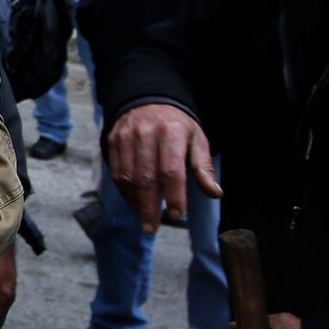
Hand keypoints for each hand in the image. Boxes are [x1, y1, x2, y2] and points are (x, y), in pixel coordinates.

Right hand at [105, 103, 222, 234]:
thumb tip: (215, 193)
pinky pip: (116, 172)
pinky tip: (135, 202)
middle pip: (145, 178)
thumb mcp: (197, 140)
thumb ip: (203, 167)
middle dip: (148, 207)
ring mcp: (126, 137)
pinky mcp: (113, 142)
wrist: (148, 100)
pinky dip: (125, 192)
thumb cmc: (177, 126)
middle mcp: (145, 134)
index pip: (171, 169)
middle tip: (152, 228)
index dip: (173, 194)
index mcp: (172, 132)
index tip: (176, 214)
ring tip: (145, 218)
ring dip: (135, 202)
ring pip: (127, 177)